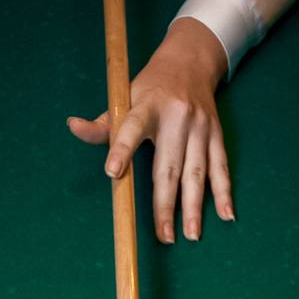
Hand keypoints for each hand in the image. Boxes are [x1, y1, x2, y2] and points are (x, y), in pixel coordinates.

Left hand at [67, 17, 234, 242]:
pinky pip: (221, 167)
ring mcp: (199, 127)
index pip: (131, 129)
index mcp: (147, 107)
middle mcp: (176, 117)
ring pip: (197, 172)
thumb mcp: (123, 98)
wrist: (189, 62)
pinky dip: (224, 193)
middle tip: (163, 235)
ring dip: (194, 206)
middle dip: (165, 203)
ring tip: (190, 235)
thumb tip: (73, 126)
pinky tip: (226, 216)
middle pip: (169, 166)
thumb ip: (101, 123)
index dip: (121, 149)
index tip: (113, 172)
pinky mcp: (216, 134)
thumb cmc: (149, 89)